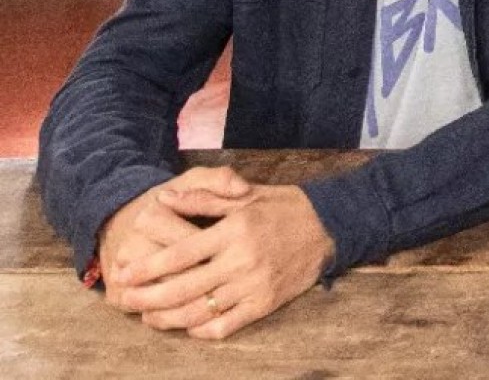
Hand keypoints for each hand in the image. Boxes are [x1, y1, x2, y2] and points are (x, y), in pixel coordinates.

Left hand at [113, 183, 334, 339]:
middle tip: (124, 300)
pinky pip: (226, 325)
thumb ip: (204, 197)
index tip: (123, 274)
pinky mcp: (266, 304)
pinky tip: (186, 325)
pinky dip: (201, 329)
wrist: (330, 226)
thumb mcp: (245, 195)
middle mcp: (242, 260)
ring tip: (148, 316)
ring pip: (200, 311)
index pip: (180, 254)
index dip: (147, 267)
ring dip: (167, 318)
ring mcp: (254, 285)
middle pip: (183, 287)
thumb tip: (165, 199)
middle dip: (147, 297)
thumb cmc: (284, 207)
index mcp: (235, 230)